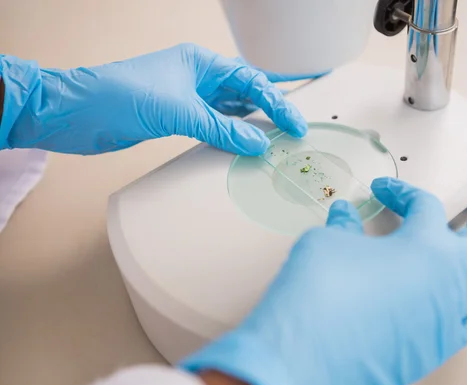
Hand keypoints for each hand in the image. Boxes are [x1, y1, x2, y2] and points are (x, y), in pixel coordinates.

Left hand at [0, 44, 312, 154]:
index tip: (295, 123)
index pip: (251, 81)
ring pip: (232, 110)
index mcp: (200, 62)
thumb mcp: (177, 112)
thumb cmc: (117, 95)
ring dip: (254, 124)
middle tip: (295, 128)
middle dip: (272, 108)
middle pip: (246, 92)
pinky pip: (215, 126)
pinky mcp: (178, 118)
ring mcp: (188, 98)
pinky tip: (245, 145)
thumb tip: (258, 143)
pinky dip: (232, 135)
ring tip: (278, 138)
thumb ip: (221, 129)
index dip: (277, 102)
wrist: (75, 113)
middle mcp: (198, 77)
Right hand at [181, 178, 466, 384]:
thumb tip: (345, 217)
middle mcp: (448, 281)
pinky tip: (435, 302)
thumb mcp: (328, 242)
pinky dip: (452, 306)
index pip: (425, 205)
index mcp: (427, 246)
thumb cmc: (320, 290)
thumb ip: (345, 227)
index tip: (384, 190)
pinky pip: (457, 323)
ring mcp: (446, 319)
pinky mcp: (434, 350)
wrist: (307, 354)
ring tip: (466, 255)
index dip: (401, 192)